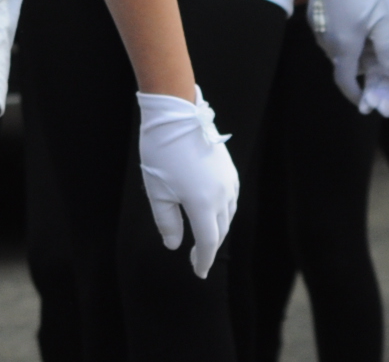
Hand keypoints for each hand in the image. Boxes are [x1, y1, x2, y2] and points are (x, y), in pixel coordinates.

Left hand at [135, 89, 238, 278]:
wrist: (176, 115)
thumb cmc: (161, 153)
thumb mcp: (157, 192)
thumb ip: (168, 222)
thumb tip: (175, 245)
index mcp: (202, 204)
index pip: (208, 242)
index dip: (203, 260)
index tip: (198, 273)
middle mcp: (220, 195)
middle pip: (220, 231)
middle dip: (210, 248)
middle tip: (196, 260)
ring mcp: (228, 180)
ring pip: (228, 215)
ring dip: (218, 230)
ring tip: (204, 238)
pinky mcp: (229, 168)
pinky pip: (231, 198)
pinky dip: (224, 212)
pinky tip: (214, 213)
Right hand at [307, 0, 388, 107]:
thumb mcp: (384, 22)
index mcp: (345, 49)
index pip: (346, 83)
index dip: (355, 95)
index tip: (363, 102)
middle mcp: (328, 43)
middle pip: (343, 66)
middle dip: (357, 70)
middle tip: (373, 66)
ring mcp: (320, 30)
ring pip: (336, 50)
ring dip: (350, 52)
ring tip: (366, 40)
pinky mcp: (316, 18)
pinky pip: (330, 36)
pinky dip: (342, 37)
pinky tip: (354, 22)